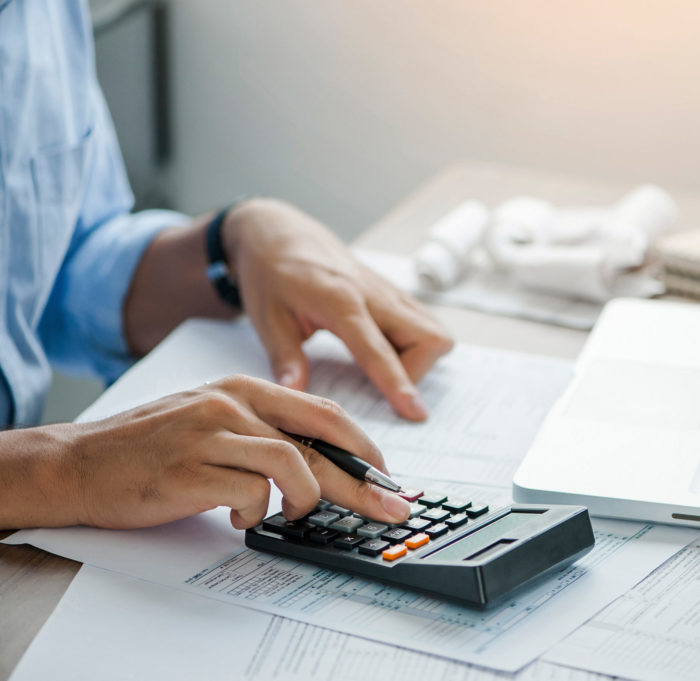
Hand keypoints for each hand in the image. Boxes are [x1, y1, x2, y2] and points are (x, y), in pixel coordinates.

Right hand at [4, 376, 410, 529]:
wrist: (81, 462)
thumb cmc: (153, 446)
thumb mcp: (215, 420)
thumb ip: (264, 432)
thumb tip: (324, 463)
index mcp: (244, 389)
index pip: (324, 413)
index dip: (363, 447)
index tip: (386, 476)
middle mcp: (232, 404)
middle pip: (320, 442)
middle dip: (363, 482)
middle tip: (389, 509)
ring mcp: (210, 435)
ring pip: (293, 465)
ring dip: (304, 500)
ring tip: (289, 514)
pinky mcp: (189, 471)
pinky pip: (250, 494)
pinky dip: (256, 514)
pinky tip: (237, 518)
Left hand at [221, 198, 453, 420]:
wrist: (279, 232)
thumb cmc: (271, 273)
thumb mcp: (266, 318)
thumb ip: (285, 358)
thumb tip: (295, 395)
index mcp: (341, 301)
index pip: (378, 349)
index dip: (398, 383)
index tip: (415, 412)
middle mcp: (374, 295)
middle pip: (429, 339)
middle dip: (417, 372)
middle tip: (381, 386)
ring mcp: (388, 292)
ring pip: (434, 331)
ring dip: (419, 358)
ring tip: (382, 368)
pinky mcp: (392, 293)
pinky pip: (423, 322)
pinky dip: (415, 344)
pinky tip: (385, 350)